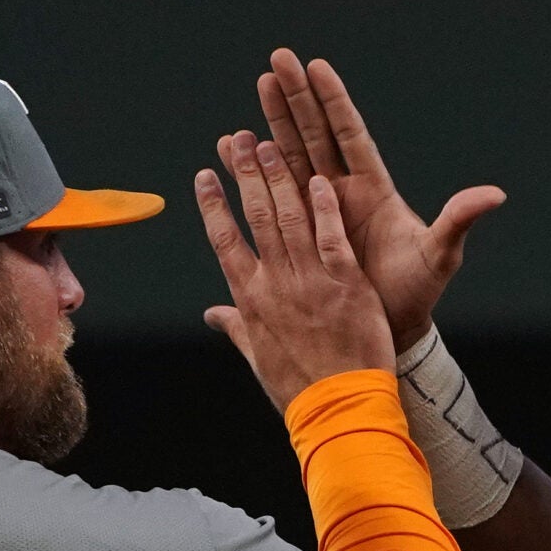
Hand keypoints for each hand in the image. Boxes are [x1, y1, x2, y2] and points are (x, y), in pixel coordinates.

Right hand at [195, 139, 394, 412]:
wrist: (338, 410)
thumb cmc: (298, 388)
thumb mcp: (259, 358)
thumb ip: (237, 328)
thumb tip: (214, 317)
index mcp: (252, 300)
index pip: (225, 241)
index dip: (214, 205)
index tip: (204, 175)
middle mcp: (277, 284)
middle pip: (256, 218)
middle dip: (246, 174)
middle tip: (238, 139)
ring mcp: (312, 281)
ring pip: (291, 219)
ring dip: (280, 178)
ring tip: (270, 143)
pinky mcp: (346, 285)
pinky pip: (333, 238)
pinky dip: (326, 208)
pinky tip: (319, 179)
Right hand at [233, 48, 504, 354]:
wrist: (389, 327)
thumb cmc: (416, 290)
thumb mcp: (438, 255)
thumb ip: (458, 220)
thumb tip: (495, 195)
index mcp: (374, 188)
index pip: (350, 133)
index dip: (334, 101)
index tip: (317, 65)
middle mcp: (343, 190)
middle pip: (316, 132)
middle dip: (298, 96)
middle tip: (279, 58)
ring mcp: (318, 207)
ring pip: (290, 154)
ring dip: (272, 120)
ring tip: (259, 83)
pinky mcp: (300, 228)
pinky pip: (270, 192)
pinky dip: (251, 169)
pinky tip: (232, 145)